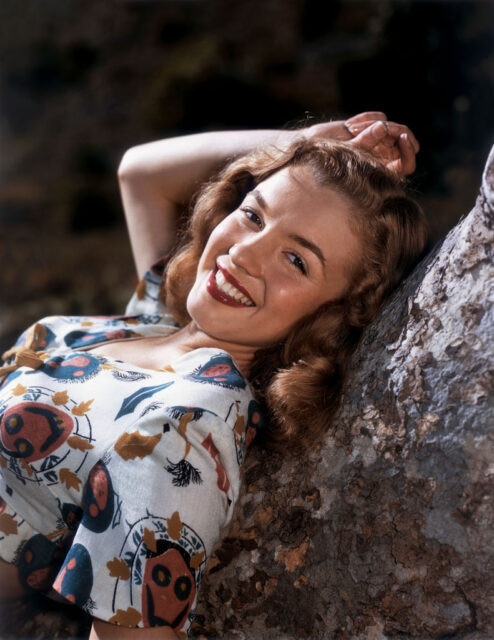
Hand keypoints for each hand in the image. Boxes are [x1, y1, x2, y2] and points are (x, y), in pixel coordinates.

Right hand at [305, 111, 419, 176]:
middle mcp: (385, 157)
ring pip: (391, 126)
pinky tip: (350, 125)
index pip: (407, 164)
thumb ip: (365, 142)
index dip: (408, 151)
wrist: (313, 152)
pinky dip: (366, 118)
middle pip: (406, 140)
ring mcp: (380, 141)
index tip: (402, 138)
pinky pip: (379, 117)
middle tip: (383, 126)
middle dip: (396, 130)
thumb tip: (383, 126)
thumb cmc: (330, 162)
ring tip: (351, 129)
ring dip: (372, 124)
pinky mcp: (372, 127)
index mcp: (384, 171)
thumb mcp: (347, 155)